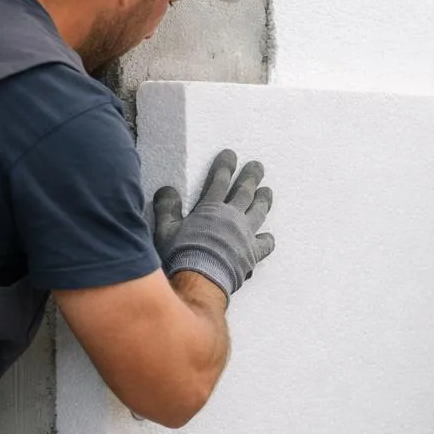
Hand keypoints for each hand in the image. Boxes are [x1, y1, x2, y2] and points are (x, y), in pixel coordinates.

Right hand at [153, 149, 274, 297]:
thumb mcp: (166, 229)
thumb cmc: (182, 254)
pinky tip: (268, 237)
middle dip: (251, 176)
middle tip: (258, 165)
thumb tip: (167, 189)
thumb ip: (167, 208)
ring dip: (263, 200)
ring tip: (268, 191)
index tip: (231, 154)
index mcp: (211, 209)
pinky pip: (265, 243)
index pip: (219, 181)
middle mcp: (231, 217)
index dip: (225, 166)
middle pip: (245, 192)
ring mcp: (245, 234)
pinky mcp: (252, 253)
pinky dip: (267, 239)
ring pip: (258, 212)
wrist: (201, 278)